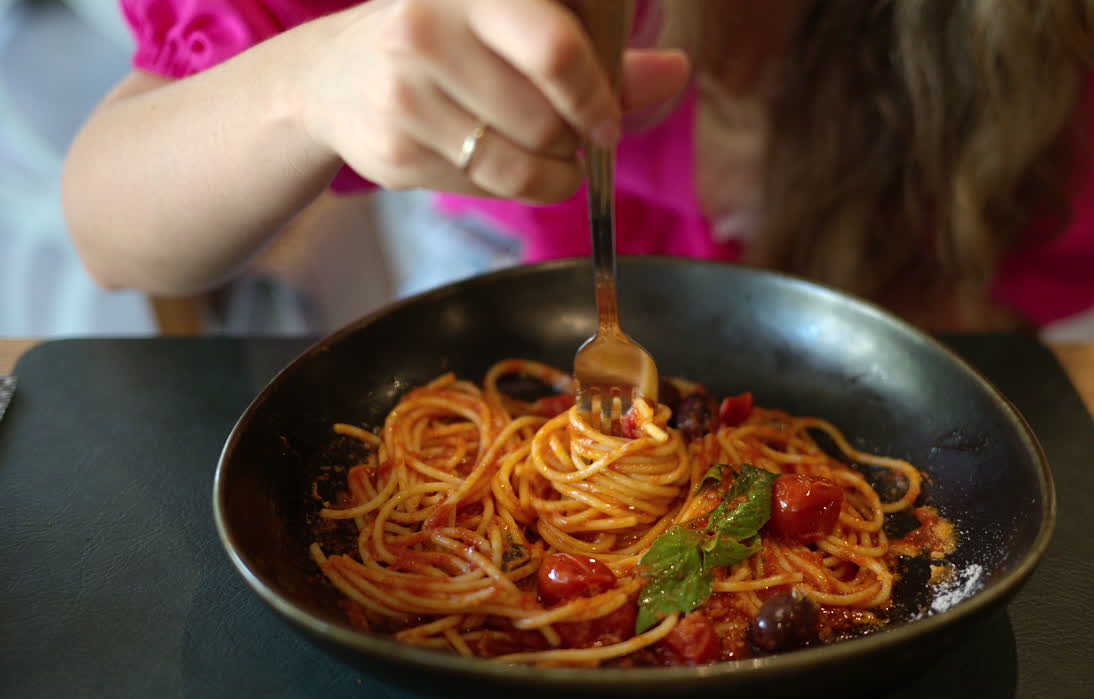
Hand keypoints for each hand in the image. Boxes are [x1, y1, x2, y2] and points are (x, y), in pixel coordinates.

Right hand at [294, 0, 688, 201]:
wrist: (330, 78)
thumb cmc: (447, 43)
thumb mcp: (517, 26)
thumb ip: (598, 54)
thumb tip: (675, 74)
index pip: (556, 51)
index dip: (598, 97)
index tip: (607, 122)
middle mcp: (425, 30)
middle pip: (545, 119)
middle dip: (573, 140)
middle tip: (568, 134)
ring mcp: (401, 93)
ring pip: (518, 165)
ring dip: (551, 174)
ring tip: (545, 156)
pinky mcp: (391, 150)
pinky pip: (485, 189)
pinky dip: (509, 187)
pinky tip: (491, 158)